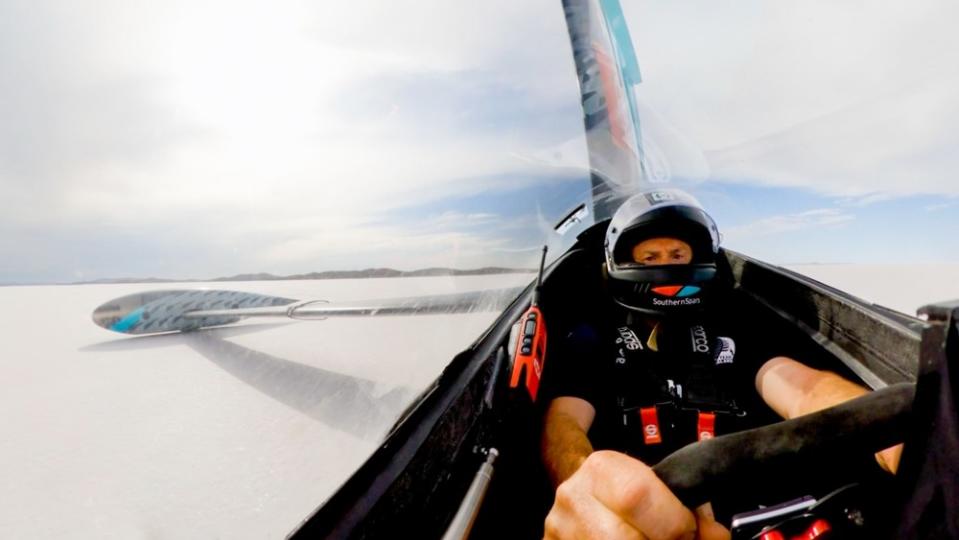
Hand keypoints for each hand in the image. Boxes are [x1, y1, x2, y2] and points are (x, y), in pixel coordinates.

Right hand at [543, 450, 728, 539]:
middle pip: (623, 537)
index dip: (672, 521)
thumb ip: (693, 511)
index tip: (686, 530)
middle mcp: (574, 498)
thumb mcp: (662, 489)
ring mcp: (561, 530)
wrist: (586, 497)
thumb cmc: (630, 495)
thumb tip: (715, 535)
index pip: (636, 495)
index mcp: (602, 469)